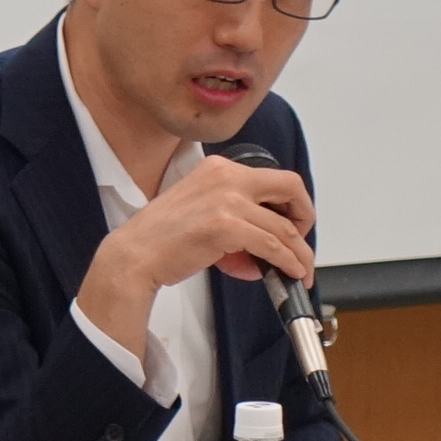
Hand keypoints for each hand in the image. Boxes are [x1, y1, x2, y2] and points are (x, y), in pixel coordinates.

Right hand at [76, 154, 315, 350]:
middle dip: (306, 217)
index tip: (292, 222)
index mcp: (219, 167)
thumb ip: (231, 205)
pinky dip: (288, 263)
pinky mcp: (226, 227)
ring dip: (299, 253)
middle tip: (301, 240)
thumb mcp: (199, 203)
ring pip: (284, 228)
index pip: (275, 177)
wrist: (134, 255)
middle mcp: (226, 177)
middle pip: (290, 189)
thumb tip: (264, 228)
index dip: (293, 202)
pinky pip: (273, 247)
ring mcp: (227, 201)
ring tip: (298, 270)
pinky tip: (288, 272)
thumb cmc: (161, 236)